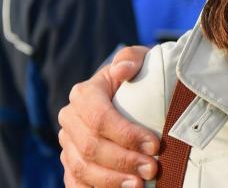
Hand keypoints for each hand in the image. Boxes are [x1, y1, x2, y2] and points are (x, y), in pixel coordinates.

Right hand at [59, 46, 158, 187]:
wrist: (127, 92)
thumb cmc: (137, 76)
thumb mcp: (139, 59)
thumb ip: (131, 58)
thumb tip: (122, 69)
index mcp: (83, 94)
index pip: (100, 117)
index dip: (126, 134)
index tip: (155, 144)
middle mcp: (70, 119)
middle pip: (91, 146)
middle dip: (124, 160)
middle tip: (152, 169)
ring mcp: (68, 143)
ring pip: (82, 168)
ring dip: (111, 180)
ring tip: (139, 185)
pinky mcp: (71, 162)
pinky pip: (75, 182)